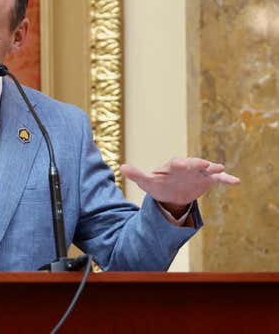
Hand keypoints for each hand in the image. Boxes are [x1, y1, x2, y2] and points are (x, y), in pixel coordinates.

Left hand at [120, 157, 239, 207]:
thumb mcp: (147, 182)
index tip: (180, 164)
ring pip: (207, 169)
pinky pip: (218, 179)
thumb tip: (122, 167)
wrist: (171, 194)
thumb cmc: (158, 185)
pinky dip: (226, 179)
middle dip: (197, 164)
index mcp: (172, 166)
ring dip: (213, 168)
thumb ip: (137, 175)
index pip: (175, 163)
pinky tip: (236, 181)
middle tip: (203, 164)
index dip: (178, 164)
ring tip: (220, 169)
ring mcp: (198, 173)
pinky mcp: (207, 181)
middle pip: (193, 163)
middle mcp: (187, 167)